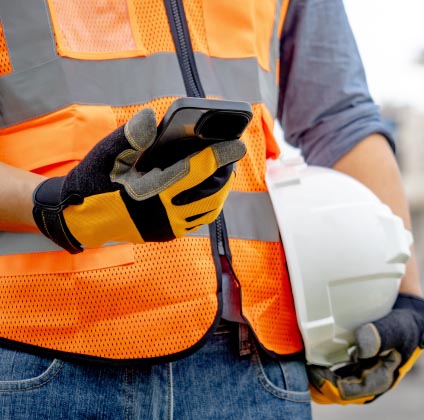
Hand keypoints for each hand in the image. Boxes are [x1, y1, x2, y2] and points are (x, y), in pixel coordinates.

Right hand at [32, 108, 245, 252]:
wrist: (80, 217)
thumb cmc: (94, 180)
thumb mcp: (107, 154)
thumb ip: (131, 136)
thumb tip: (152, 118)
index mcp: (150, 191)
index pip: (195, 171)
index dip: (219, 156)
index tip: (237, 144)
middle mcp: (164, 214)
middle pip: (211, 193)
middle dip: (225, 173)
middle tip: (231, 156)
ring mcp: (167, 228)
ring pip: (208, 210)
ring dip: (220, 190)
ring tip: (223, 171)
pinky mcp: (168, 234)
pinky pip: (198, 220)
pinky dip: (209, 204)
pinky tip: (208, 188)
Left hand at [308, 293, 423, 403]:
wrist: (413, 315)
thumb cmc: (408, 324)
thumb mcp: (400, 327)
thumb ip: (382, 335)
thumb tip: (361, 348)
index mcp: (380, 380)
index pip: (348, 392)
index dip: (327, 385)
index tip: (312, 371)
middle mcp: (369, 381)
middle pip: (337, 392)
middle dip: (318, 386)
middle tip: (299, 371)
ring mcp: (362, 373)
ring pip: (334, 384)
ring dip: (318, 379)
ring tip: (301, 367)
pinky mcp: (356, 363)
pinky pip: (336, 372)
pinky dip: (323, 367)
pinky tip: (310, 358)